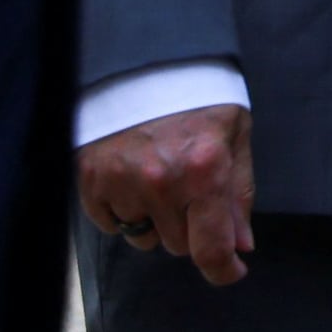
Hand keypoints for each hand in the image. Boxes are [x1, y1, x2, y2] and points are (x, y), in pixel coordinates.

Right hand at [75, 100, 252, 285]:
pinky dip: (124, 211)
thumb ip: (239, 193)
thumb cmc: (198, 95)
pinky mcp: (90, 179)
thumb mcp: (235, 134)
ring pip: (144, 238)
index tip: (230, 271)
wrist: (143, 60)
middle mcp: (161, 182)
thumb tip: (241, 245)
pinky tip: (133, 179)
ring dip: (156, 221)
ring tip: (160, 179)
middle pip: (178, 246)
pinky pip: (111, 224)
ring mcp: (121, 182)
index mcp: (204, 171)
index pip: (211, 248)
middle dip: (191, 227)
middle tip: (191, 192)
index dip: (223, 269)